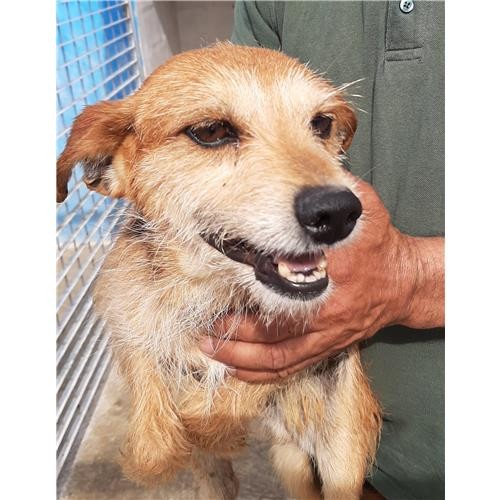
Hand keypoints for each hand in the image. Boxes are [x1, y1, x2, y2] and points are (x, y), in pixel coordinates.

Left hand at [200, 177, 443, 382]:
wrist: (403, 281)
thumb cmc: (379, 244)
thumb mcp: (362, 208)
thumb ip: (332, 191)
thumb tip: (300, 170)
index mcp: (331, 271)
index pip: (283, 277)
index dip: (249, 281)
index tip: (220, 275)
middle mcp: (325, 309)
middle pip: (269, 331)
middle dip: (232, 333)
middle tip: (204, 327)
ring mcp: (324, 334)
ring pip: (275, 356)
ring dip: (239, 357)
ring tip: (210, 348)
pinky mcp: (326, 346)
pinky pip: (290, 367)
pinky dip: (261, 372)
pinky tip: (237, 369)